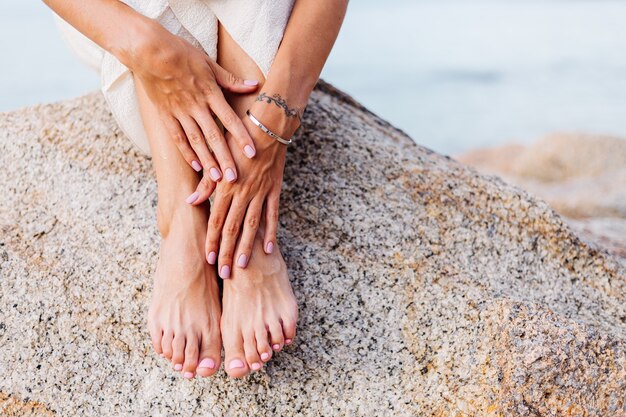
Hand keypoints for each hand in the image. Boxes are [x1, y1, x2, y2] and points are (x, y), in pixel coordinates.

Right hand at [129, 24, 258, 194]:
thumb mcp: (210, 63)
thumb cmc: (181, 53)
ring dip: (207, 161)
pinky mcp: (165, 115)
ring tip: (217, 179)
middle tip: (235, 178)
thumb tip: (255, 84)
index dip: (241, 137)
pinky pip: (177, 137)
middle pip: (214, 136)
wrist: (148, 50)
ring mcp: (179, 112)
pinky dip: (187, 152)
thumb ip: (231, 80)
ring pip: (196, 141)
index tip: (252, 153)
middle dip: (225, 158)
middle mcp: (196, 106)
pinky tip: (196, 166)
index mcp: (210, 93)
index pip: (230, 119)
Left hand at [189, 112, 292, 277]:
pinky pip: (272, 214)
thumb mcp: (217, 157)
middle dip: (226, 251)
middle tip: (222, 272)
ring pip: (251, 226)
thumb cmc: (237, 137)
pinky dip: (271, 232)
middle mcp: (242, 192)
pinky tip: (268, 249)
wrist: (266, 124)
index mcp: (226, 186)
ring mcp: (260, 192)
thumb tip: (190, 201)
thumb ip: (206, 182)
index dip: (211, 241)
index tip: (207, 259)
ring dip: (246, 247)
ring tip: (241, 266)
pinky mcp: (274, 189)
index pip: (215, 220)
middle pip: (232, 228)